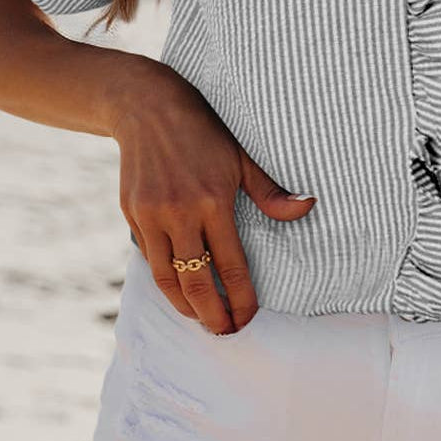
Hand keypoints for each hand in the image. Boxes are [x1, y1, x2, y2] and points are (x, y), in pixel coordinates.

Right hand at [108, 62, 316, 335]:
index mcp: (213, 201)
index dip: (241, 299)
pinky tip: (179, 289)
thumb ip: (272, 191)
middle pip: (196, 283)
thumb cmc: (205, 132)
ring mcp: (151, 216)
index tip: (247, 318)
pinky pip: (150, 257)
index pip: (231, 266)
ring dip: (184, 306)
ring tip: (201, 319)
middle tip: (225, 333)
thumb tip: (309, 206)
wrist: (147, 108)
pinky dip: (165, 279)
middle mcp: (180, 213)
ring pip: (167, 278)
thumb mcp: (243, 156)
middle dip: (212, 315)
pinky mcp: (131, 214)